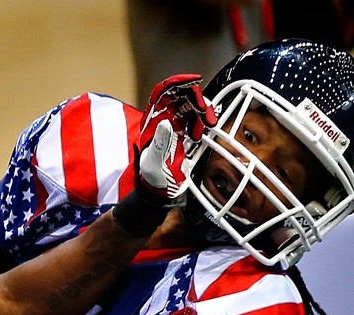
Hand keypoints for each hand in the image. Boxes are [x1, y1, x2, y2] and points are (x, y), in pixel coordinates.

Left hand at [137, 74, 216, 202]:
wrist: (161, 189)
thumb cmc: (152, 175)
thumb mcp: (154, 159)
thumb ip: (161, 142)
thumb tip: (167, 123)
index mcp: (153, 120)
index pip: (163, 93)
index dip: (176, 84)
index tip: (193, 81)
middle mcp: (165, 120)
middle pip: (181, 97)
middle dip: (195, 97)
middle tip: (203, 109)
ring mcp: (177, 127)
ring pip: (192, 108)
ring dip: (202, 111)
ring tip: (206, 122)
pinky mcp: (187, 136)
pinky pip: (198, 121)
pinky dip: (204, 122)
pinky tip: (202, 131)